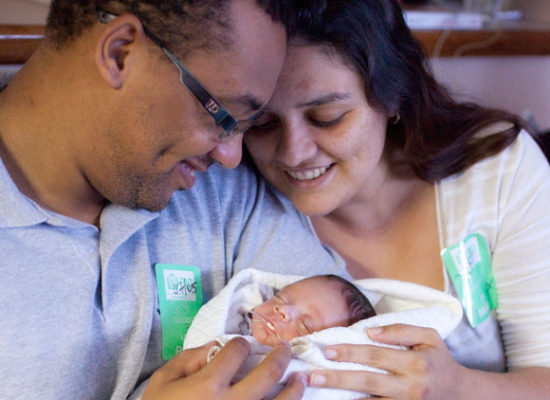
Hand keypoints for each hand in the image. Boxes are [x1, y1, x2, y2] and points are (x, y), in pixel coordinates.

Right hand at [143, 337, 305, 399]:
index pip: (237, 351)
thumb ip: (188, 358)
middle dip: (280, 355)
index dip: (240, 343)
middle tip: (284, 348)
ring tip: (299, 378)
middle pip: (269, 373)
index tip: (240, 346)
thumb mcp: (163, 381)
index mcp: (208, 385)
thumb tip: (214, 346)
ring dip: (296, 387)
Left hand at [308, 324, 465, 399]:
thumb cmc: (439, 360)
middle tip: (312, 376)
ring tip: (317, 391)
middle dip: (337, 379)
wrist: (460, 394)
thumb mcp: (429, 337)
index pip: (376, 355)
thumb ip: (401, 330)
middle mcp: (410, 387)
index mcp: (416, 363)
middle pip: (368, 382)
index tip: (327, 350)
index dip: (350, 352)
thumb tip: (370, 332)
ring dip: (341, 397)